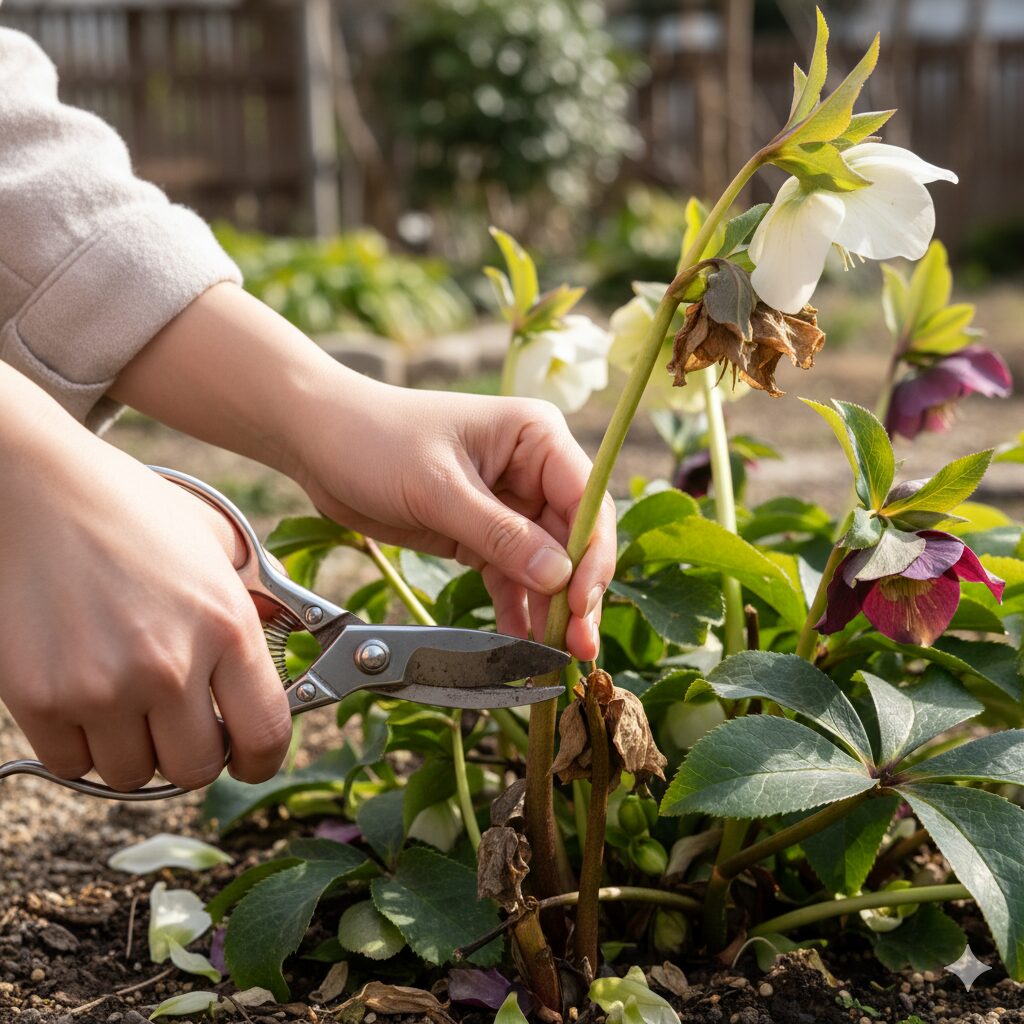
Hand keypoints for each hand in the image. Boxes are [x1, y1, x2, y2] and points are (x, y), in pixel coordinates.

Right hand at [0, 366, 290, 790]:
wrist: (34, 487)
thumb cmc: (131, 510)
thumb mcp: (219, 543)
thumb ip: (256, 603)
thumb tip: (281, 646)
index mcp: (226, 625)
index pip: (264, 736)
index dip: (260, 759)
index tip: (249, 757)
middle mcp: (169, 664)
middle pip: (195, 769)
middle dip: (195, 753)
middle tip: (183, 723)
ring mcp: (102, 686)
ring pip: (132, 775)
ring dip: (136, 750)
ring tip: (131, 703)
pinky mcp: (40, 697)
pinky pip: (71, 763)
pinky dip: (81, 745)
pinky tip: (88, 701)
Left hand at [297, 385, 615, 659]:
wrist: (318, 442)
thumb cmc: (376, 441)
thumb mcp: (439, 488)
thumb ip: (501, 534)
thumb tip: (559, 577)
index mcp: (535, 437)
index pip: (585, 500)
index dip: (591, 555)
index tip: (580, 603)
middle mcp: (531, 469)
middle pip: (572, 539)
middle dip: (576, 592)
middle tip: (579, 645)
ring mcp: (507, 505)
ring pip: (545, 566)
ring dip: (550, 609)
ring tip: (557, 656)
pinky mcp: (479, 533)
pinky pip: (509, 577)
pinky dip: (515, 609)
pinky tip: (520, 642)